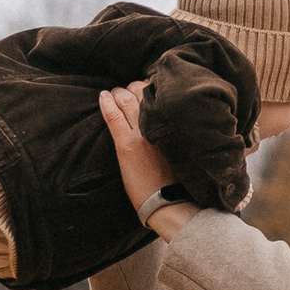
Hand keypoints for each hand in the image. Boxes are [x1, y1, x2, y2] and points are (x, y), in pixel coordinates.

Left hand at [101, 81, 187, 229]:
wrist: (170, 202)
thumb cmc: (183, 181)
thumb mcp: (186, 150)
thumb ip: (179, 133)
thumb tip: (177, 124)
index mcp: (174, 125)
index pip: (161, 95)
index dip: (153, 88)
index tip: (150, 87)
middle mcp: (157, 125)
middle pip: (143, 94)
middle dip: (135, 88)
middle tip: (131, 90)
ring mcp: (140, 134)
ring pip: (126, 100)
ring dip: (119, 93)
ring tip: (116, 93)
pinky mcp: (125, 145)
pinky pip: (113, 116)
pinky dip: (106, 103)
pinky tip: (103, 96)